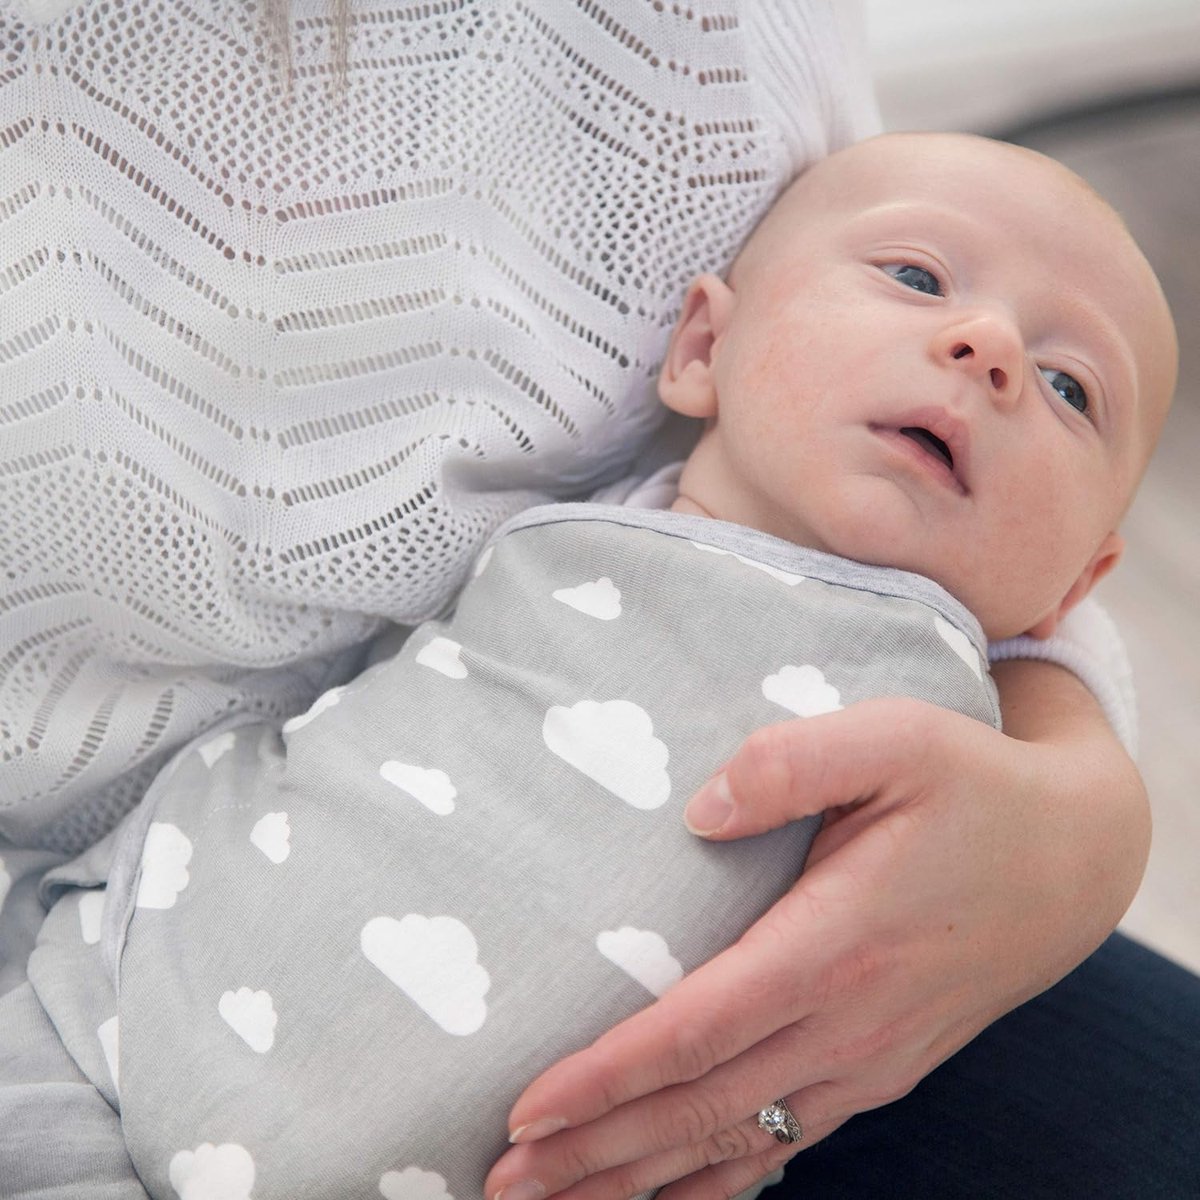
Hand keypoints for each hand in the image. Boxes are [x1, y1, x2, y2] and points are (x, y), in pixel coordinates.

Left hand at [484, 663, 1148, 1199]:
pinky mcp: (881, 1067)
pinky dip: (721, 1179)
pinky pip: (789, 1140)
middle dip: (596, 1152)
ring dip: (641, 1178)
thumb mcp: (894, 738)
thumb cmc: (973, 788)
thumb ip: (791, 762)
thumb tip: (697, 810)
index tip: (529, 1107)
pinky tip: (672, 1197)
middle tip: (502, 1178)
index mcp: (837, 944)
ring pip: (737, 1141)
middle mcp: (848, 1023)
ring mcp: (868, 1059)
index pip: (700, 1029)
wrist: (1073, 858)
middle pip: (701, 1107)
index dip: (610, 1076)